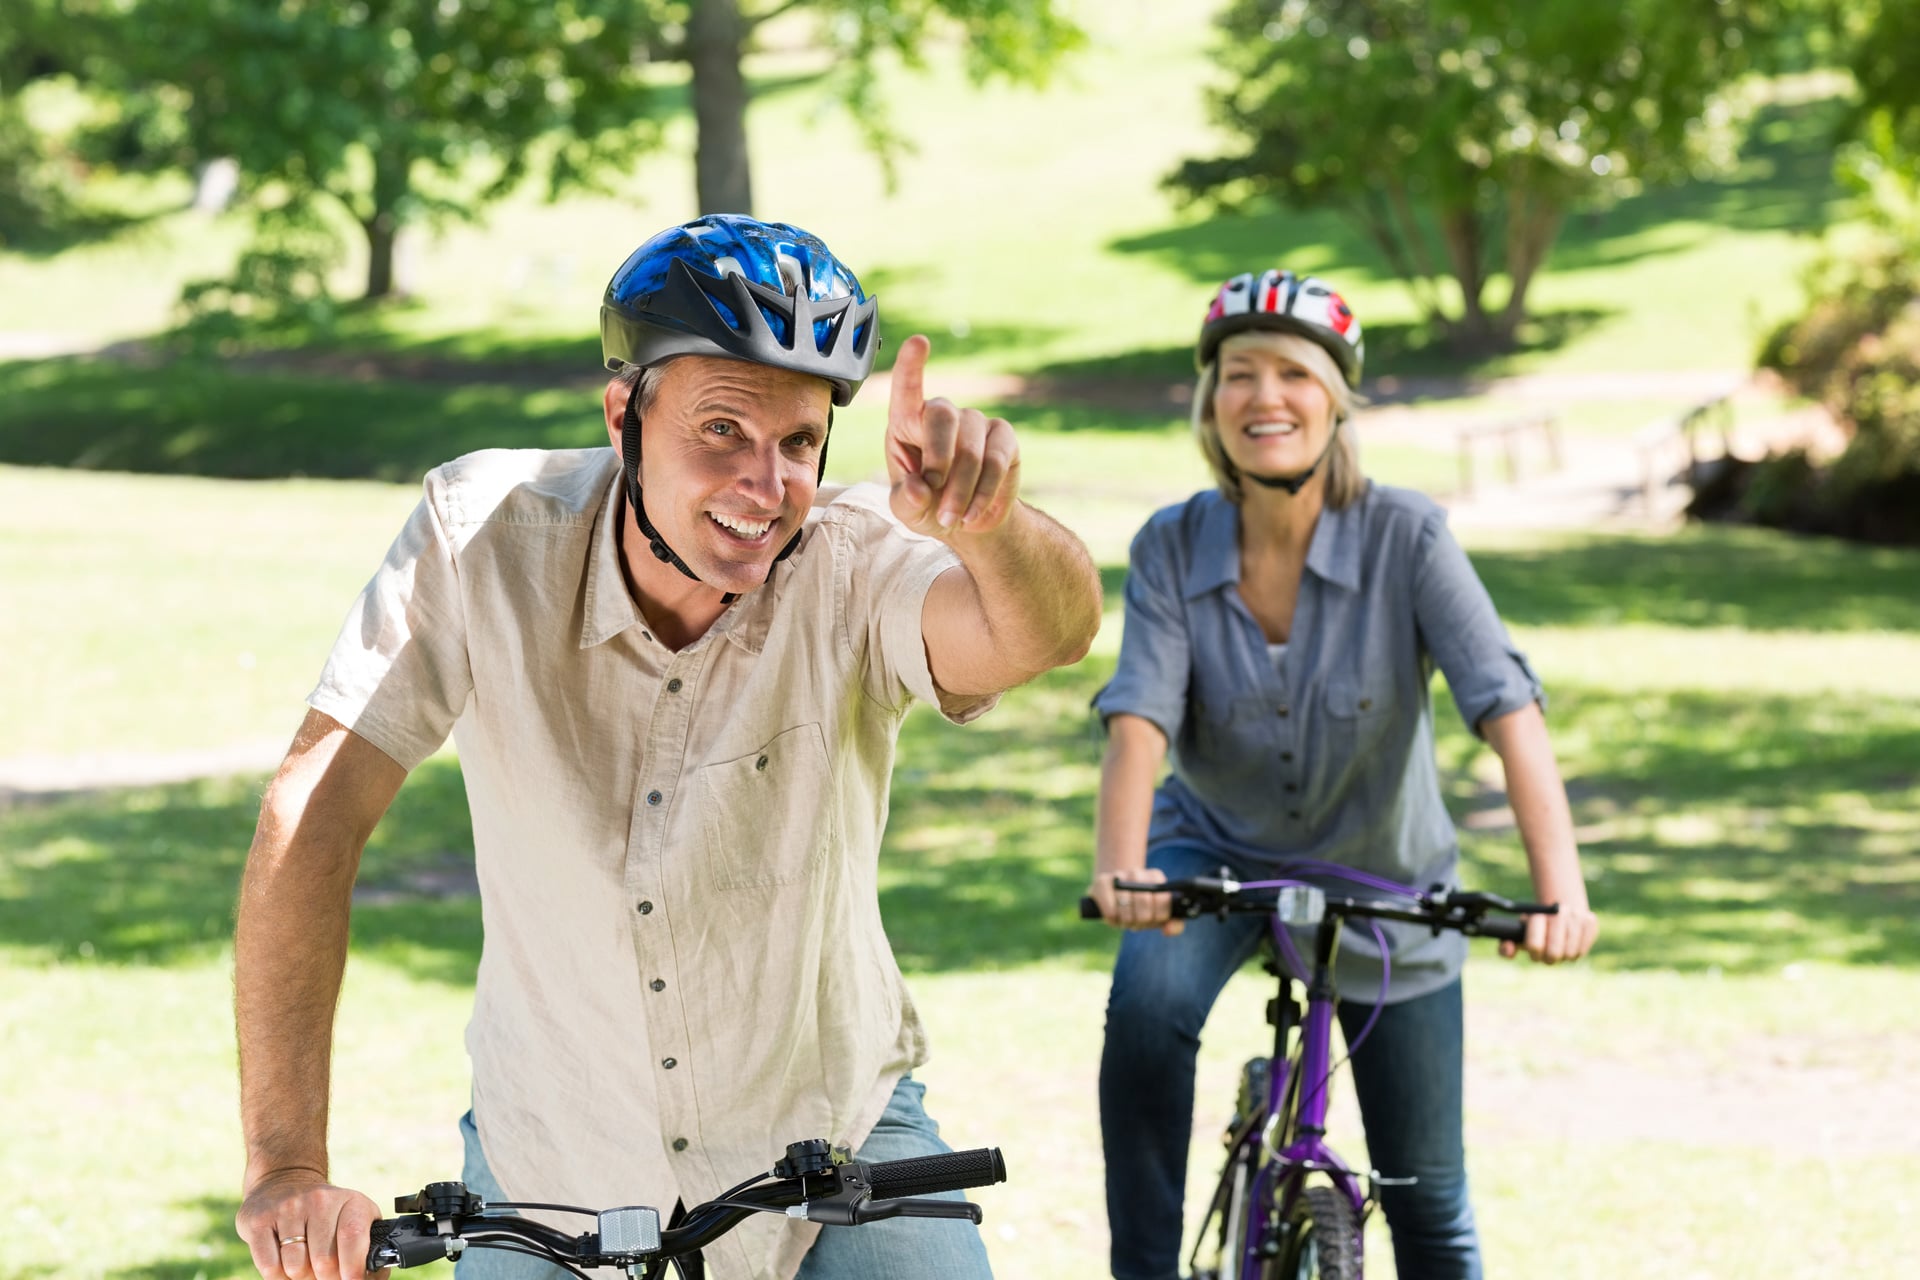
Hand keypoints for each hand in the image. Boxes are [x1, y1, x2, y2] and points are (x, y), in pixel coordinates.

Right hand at [236, 1168, 386, 1279]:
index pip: (353, 1237)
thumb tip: (373, 1277)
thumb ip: (366, 1248)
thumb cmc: (326, 1213)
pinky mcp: (258, 1221)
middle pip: (324, 1261)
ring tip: (304, 1265)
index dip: (353, 1267)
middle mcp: (319, 1200)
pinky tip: (284, 1263)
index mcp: (350, 1201)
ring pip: (295, 1267)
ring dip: (300, 1277)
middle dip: (325, 1279)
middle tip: (324, 1274)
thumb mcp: (354, 1218)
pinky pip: (269, 1267)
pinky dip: (278, 1276)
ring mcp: (287, 1208)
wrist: (284, 1181)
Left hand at [885, 334, 1020, 538]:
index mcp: (907, 422)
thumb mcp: (907, 510)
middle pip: (942, 416)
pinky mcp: (1004, 438)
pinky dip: (982, 493)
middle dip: (938, 461)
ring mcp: (976, 422)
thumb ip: (904, 500)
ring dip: (960, 491)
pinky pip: (996, 462)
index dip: (911, 366)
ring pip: (970, 450)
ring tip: (951, 518)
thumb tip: (918, 489)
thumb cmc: (928, 506)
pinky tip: (973, 515)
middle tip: (934, 501)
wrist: (968, 521)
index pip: (908, 389)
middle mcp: (942, 413)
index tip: (919, 341)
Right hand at [1088, 866, 1183, 936]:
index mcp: (1156, 878)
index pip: (1163, 902)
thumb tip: (1168, 930)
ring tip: (1125, 919)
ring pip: (1126, 906)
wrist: (1114, 896)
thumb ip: (1174, 924)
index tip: (1150, 919)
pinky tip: (1113, 916)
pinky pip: (1110, 908)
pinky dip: (1112, 918)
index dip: (1156, 917)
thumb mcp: (1158, 916)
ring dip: (1126, 920)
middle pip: (1144, 903)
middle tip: (1136, 921)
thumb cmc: (1140, 909)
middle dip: (1140, 920)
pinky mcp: (1101, 882)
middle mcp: (1138, 872)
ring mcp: (1119, 875)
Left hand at [1501, 901, 1598, 963]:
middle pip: (1554, 953)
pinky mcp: (1591, 921)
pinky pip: (1583, 950)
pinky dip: (1576, 951)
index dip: (1534, 952)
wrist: (1558, 905)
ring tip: (1558, 948)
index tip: (1534, 950)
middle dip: (1549, 957)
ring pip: (1570, 954)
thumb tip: (1509, 950)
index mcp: (1537, 914)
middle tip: (1548, 954)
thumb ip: (1507, 945)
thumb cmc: (1534, 927)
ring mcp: (1576, 916)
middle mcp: (1558, 912)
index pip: (1535, 945)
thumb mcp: (1518, 933)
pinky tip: (1570, 944)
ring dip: (1563, 955)